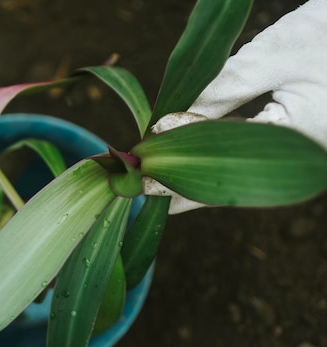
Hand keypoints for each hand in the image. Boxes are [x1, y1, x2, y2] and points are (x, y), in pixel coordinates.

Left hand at [145, 0, 326, 212]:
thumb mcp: (270, 58)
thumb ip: (222, 91)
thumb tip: (174, 123)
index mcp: (300, 142)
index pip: (228, 158)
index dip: (184, 156)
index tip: (147, 153)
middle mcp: (304, 156)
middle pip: (235, 173)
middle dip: (188, 177)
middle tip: (144, 185)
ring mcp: (304, 148)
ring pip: (244, 163)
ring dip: (203, 163)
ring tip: (161, 174)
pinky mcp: (302, 135)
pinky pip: (257, 148)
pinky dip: (224, 147)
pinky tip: (194, 150)